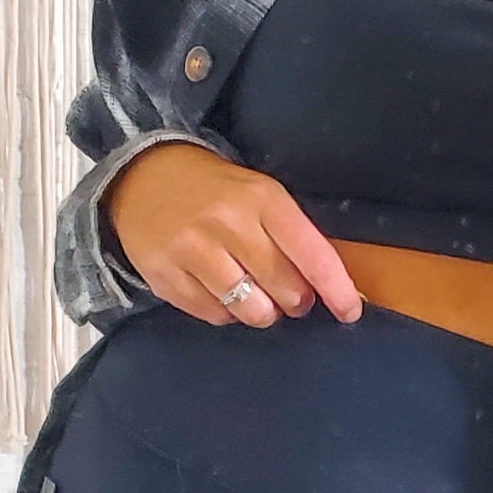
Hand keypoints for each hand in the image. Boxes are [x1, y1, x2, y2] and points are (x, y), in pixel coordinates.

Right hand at [106, 144, 363, 327]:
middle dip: (296, 301)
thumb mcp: (259, 194)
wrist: (143, 176)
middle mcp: (229, 223)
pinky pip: (215, 316)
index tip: (350, 310)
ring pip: (251, 310)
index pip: (312, 254)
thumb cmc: (214, 190)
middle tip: (289, 294)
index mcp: (262, 199)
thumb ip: (291, 235)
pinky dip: (226, 312)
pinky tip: (221, 291)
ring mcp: (193, 251)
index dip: (336, 289)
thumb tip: (326, 286)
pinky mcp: (166, 276)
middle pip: (285, 289)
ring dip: (261, 312)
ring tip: (254, 294)